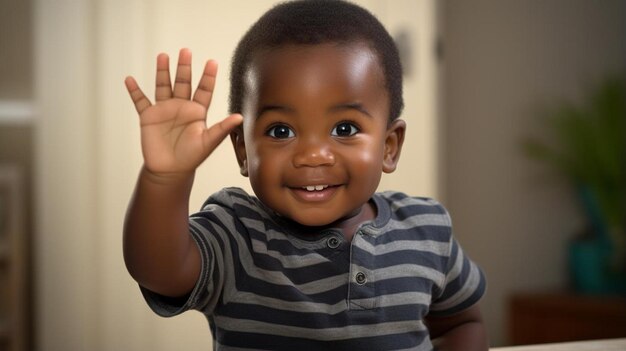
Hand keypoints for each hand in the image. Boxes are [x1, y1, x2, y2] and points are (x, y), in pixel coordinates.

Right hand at [125, 48, 242, 177]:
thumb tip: (240, 117)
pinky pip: (140, 101)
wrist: (170, 170)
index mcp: (197, 111)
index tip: (212, 62)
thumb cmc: (192, 157)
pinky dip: (134, 91)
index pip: (204, 90)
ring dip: (162, 71)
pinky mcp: (149, 117)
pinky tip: (130, 80)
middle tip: (186, 51)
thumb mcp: (209, 142)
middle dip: (184, 67)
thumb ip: (222, 128)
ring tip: (163, 56)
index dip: (208, 76)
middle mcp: (181, 107)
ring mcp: (164, 110)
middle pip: (183, 82)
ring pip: (163, 86)